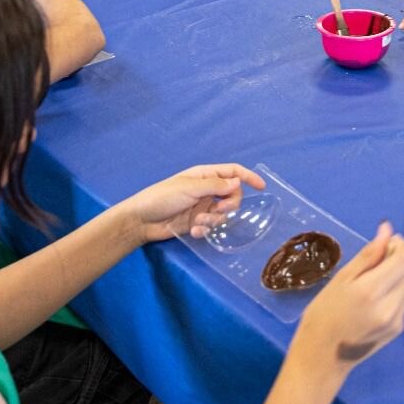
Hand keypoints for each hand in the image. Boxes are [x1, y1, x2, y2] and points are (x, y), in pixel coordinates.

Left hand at [117, 164, 265, 243]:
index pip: (232, 172)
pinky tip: (194, 231)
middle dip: (230, 204)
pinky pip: (212, 226)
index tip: (262, 187)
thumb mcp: (189, 189)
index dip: (248, 177)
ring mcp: (203, 207)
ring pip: (224, 213)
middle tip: (220, 209)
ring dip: (215, 219)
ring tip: (199, 222)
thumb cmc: (162, 197)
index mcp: (205, 175)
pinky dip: (206, 229)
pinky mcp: (198, 223)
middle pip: (233, 195)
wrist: (142, 220)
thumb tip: (238, 183)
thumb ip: (215, 186)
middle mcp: (207, 190)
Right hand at [293, 222, 403, 369]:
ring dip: (401, 271)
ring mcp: (398, 320)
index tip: (386, 241)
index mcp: (372, 292)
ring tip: (377, 272)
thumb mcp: (341, 279)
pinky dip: (397, 286)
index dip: (400, 244)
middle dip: (403, 255)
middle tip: (382, 253)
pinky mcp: (399, 328)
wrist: (322, 357)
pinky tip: (378, 290)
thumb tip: (387, 230)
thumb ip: (368, 255)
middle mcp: (391, 307)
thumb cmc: (323, 314)